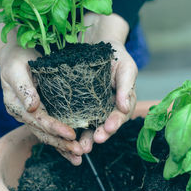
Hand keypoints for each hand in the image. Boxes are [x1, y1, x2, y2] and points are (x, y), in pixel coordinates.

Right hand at [0, 0, 84, 163]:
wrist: (15, 53)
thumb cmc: (16, 58)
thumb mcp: (16, 68)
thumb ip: (23, 87)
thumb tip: (32, 107)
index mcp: (16, 105)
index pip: (38, 120)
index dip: (54, 128)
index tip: (71, 134)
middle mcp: (23, 114)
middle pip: (43, 132)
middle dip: (61, 143)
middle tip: (79, 152)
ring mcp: (30, 115)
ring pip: (46, 135)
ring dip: (62, 147)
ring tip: (78, 157)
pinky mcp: (39, 112)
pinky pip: (49, 129)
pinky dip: (60, 140)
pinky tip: (71, 150)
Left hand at [78, 13, 137, 153]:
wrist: (99, 43)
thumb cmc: (116, 55)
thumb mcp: (126, 67)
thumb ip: (126, 87)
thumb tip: (125, 108)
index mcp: (121, 102)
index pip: (119, 116)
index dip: (114, 124)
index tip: (107, 129)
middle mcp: (107, 108)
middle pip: (103, 126)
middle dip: (97, 136)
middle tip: (90, 144)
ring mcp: (92, 106)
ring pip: (89, 125)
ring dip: (84, 137)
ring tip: (78, 147)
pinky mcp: (78, 102)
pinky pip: (75, 115)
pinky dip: (71, 125)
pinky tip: (64, 132)